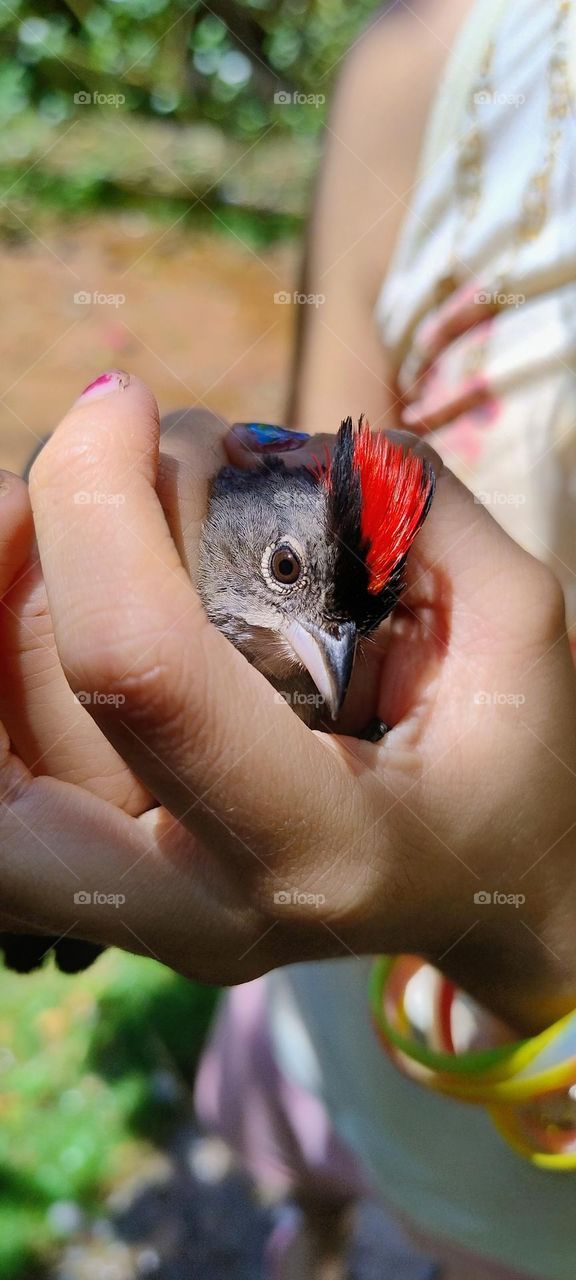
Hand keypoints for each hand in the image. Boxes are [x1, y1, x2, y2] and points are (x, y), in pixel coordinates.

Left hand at [22, 378, 575, 1031]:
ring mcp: (136, 921)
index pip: (140, 668)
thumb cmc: (506, 767)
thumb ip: (405, 509)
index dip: (98, 506)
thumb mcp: (510, 627)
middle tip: (27, 495)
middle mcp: (199, 907)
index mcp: (315, 842)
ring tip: (34, 525)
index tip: (121, 406)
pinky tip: (31, 594)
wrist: (485, 899)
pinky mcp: (102, 898)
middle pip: (1, 770)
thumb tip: (255, 441)